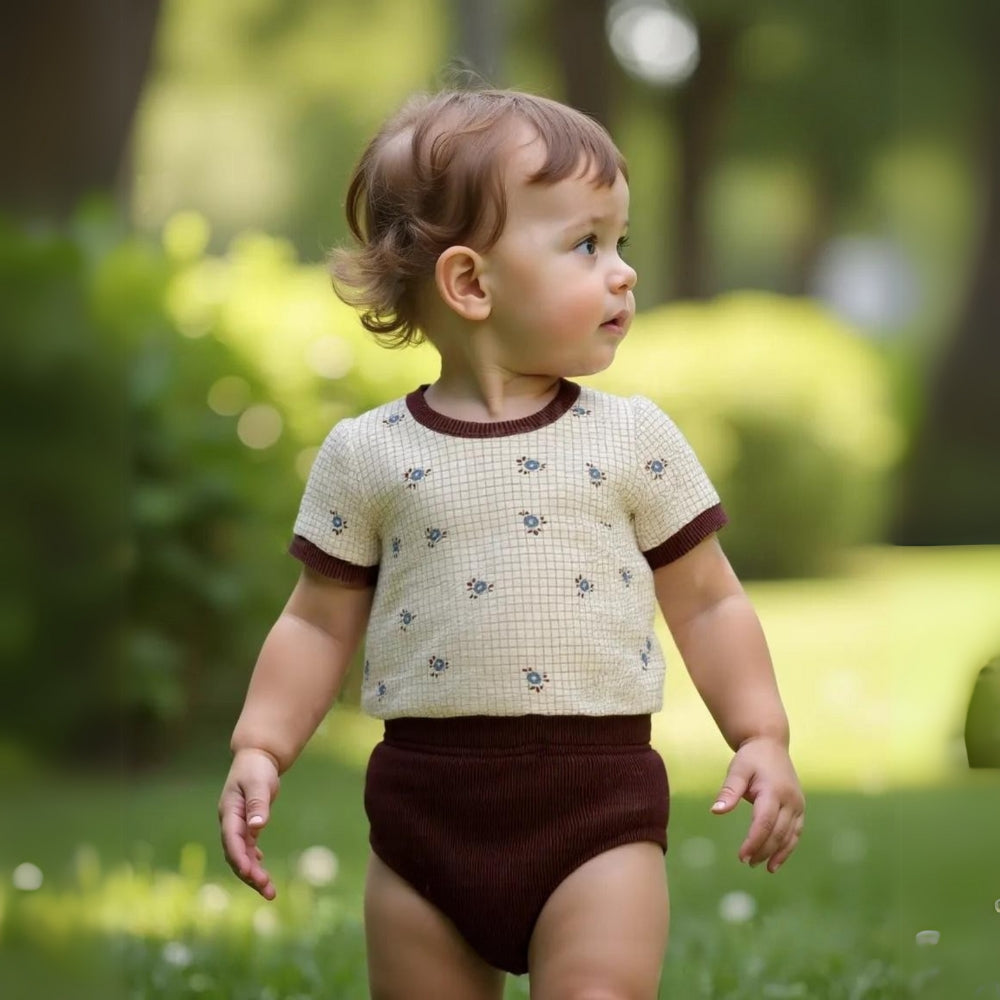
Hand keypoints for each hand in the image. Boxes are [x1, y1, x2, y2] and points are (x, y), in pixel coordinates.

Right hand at [218, 748, 280, 898]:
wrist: (256, 758)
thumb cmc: (256, 768)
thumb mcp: (259, 783)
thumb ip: (258, 804)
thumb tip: (256, 827)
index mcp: (229, 812)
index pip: (232, 840)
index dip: (239, 858)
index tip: (250, 874)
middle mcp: (230, 822)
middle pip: (236, 854)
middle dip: (249, 874)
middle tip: (268, 889)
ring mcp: (237, 825)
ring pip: (242, 855)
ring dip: (253, 873)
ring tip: (269, 891)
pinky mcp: (247, 825)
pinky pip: (248, 848)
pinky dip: (253, 861)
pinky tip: (261, 871)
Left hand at [710, 737, 803, 872]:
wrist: (769, 744)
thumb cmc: (750, 758)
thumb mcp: (737, 770)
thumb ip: (729, 791)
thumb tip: (715, 811)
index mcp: (774, 790)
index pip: (764, 823)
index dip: (754, 842)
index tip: (741, 856)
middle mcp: (791, 799)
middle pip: (778, 832)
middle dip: (763, 850)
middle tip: (746, 862)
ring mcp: (798, 804)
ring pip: (789, 836)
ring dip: (777, 853)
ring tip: (761, 866)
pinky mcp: (799, 808)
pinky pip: (795, 832)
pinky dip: (787, 848)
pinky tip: (775, 861)